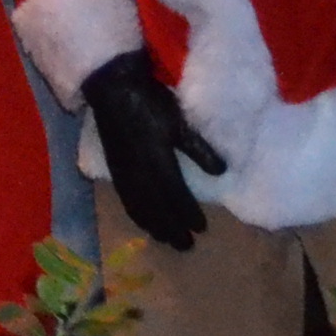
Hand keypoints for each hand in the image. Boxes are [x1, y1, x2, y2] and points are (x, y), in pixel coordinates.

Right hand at [80, 54, 223, 252]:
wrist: (112, 89)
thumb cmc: (150, 102)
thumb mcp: (178, 121)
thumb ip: (198, 148)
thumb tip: (222, 172)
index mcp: (158, 161)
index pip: (176, 196)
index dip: (188, 214)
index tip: (201, 229)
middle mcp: (140, 173)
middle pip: (157, 209)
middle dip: (172, 229)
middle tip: (185, 246)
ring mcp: (124, 173)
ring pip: (140, 208)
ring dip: (154, 227)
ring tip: (166, 240)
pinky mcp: (114, 170)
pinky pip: (126, 200)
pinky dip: (137, 216)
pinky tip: (142, 222)